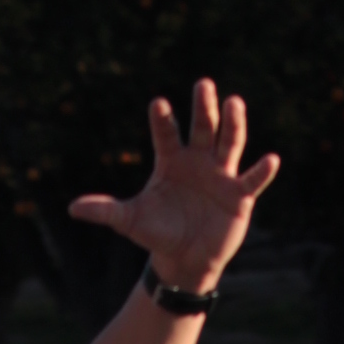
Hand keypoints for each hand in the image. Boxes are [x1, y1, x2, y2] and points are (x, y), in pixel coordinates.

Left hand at [68, 80, 277, 296]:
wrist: (184, 259)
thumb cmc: (157, 233)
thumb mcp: (130, 221)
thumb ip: (105, 211)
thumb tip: (72, 208)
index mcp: (171, 161)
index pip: (166, 134)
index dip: (162, 120)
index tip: (157, 104)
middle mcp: (198, 160)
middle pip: (203, 127)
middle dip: (204, 107)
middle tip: (203, 84)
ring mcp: (221, 175)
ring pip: (229, 142)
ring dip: (233, 124)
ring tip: (234, 102)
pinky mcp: (240, 195)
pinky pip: (253, 179)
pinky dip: (262, 171)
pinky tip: (270, 160)